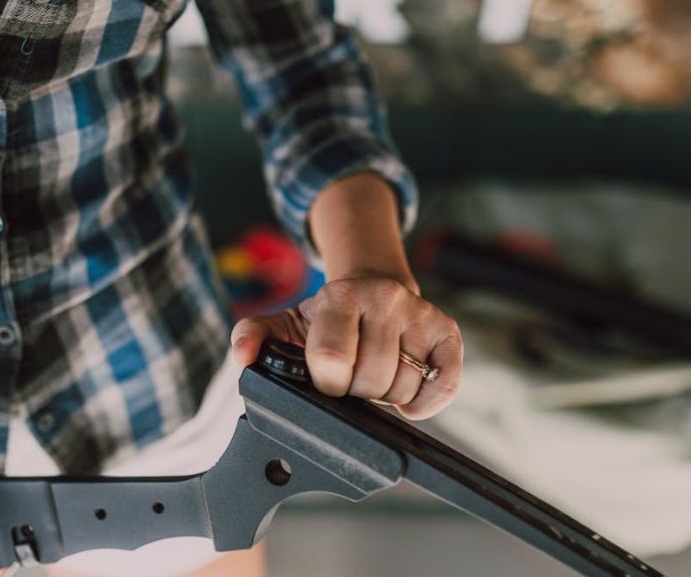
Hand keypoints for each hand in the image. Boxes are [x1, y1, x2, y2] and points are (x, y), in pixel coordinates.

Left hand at [231, 275, 462, 419]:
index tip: (325, 378)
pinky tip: (407, 396)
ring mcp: (419, 313)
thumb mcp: (285, 320)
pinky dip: (425, 403)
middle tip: (350, 378)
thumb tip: (243, 357)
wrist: (374, 286)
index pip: (331, 360)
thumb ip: (254, 335)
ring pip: (403, 388)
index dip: (326, 383)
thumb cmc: (328, 315)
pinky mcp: (448, 331)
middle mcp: (384, 298)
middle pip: (370, 381)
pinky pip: (444, 386)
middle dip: (355, 391)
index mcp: (339, 296)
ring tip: (374, 376)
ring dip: (385, 397)